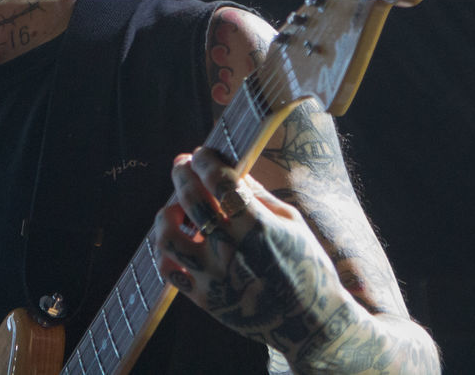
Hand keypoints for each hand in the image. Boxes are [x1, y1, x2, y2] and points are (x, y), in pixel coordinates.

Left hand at [151, 147, 362, 363]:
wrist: (309, 322)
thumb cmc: (306, 265)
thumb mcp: (291, 223)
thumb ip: (257, 195)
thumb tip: (231, 168)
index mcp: (258, 228)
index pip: (221, 182)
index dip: (206, 161)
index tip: (202, 152)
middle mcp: (231, 252)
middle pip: (192, 201)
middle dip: (183, 174)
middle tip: (183, 164)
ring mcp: (214, 278)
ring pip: (168, 236)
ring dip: (167, 212)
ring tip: (176, 206)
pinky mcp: (204, 299)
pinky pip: (168, 269)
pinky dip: (165, 248)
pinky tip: (177, 237)